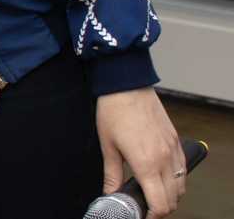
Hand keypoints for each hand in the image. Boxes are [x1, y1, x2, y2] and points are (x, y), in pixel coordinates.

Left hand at [96, 87, 184, 216]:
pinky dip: (177, 179)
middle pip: (173, 199)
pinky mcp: (176, 141)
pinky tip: (162, 176)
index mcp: (146, 164)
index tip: (142, 214)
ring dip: (171, 195)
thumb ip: (112, 174)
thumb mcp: (107, 146)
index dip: (152, 215)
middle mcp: (164, 159)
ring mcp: (173, 150)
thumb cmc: (114, 112)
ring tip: (153, 192)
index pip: (160, 204)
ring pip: (181, 185)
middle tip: (146, 205)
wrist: (126, 85)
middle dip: (161, 208)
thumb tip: (109, 193)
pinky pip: (183, 168)